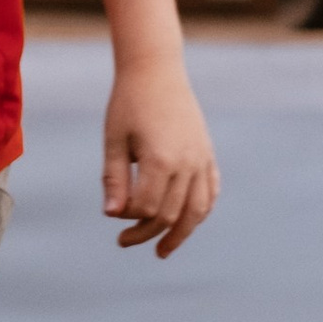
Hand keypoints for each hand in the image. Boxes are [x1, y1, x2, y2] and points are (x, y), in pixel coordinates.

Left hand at [103, 57, 218, 256]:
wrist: (156, 71)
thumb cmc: (128, 104)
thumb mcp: (114, 141)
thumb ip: (114, 179)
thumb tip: (111, 215)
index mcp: (161, 160)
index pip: (148, 208)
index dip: (129, 218)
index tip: (113, 214)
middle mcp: (187, 163)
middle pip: (172, 214)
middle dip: (147, 232)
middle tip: (124, 241)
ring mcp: (202, 159)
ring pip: (197, 209)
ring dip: (181, 233)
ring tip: (163, 250)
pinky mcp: (207, 154)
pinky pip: (210, 191)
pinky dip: (200, 211)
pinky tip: (186, 223)